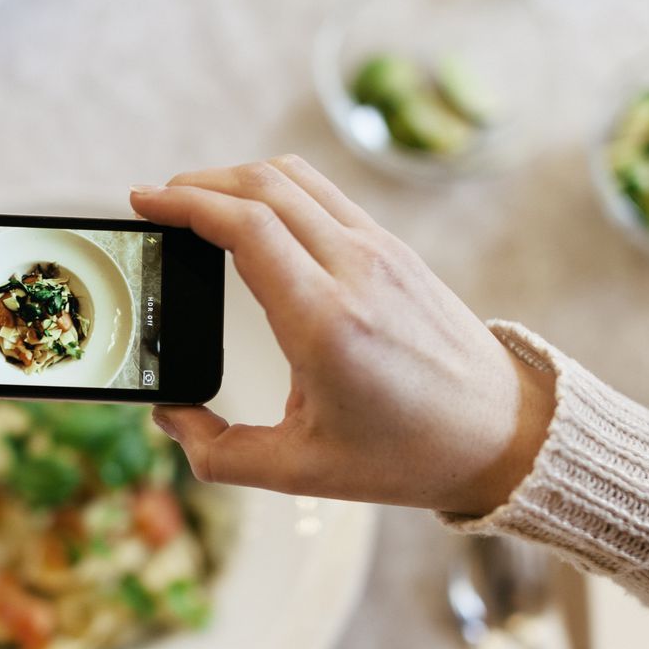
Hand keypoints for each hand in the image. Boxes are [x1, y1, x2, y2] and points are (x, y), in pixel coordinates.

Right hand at [131, 156, 554, 515]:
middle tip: (156, 202)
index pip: (246, 226)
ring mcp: (381, 251)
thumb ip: (219, 453)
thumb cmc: (407, 455)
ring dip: (236, 178)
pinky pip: (324, 194)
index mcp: (326, 322)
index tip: (143, 203)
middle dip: (197, 184)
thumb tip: (170, 417)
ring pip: (295, 177)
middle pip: (263, 185)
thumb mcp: (300, 471)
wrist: (505, 434)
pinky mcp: (394, 249)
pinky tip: (253, 215)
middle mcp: (355, 271)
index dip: (185, 204)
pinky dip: (275, 188)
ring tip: (197, 202)